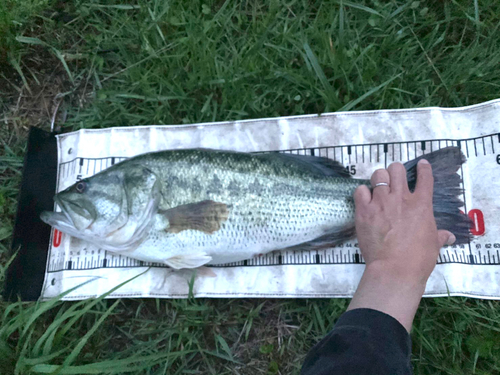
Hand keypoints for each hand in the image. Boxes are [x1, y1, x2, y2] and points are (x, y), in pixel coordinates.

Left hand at [347, 159, 454, 331]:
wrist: (394, 269)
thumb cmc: (418, 259)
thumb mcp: (433, 245)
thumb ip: (439, 236)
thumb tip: (449, 236)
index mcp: (421, 205)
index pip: (425, 178)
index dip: (424, 168)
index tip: (422, 165)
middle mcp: (401, 198)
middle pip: (397, 169)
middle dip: (396, 171)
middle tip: (394, 178)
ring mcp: (381, 202)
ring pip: (378, 175)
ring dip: (379, 178)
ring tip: (378, 186)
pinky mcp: (364, 210)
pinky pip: (360, 190)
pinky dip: (362, 192)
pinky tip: (364, 199)